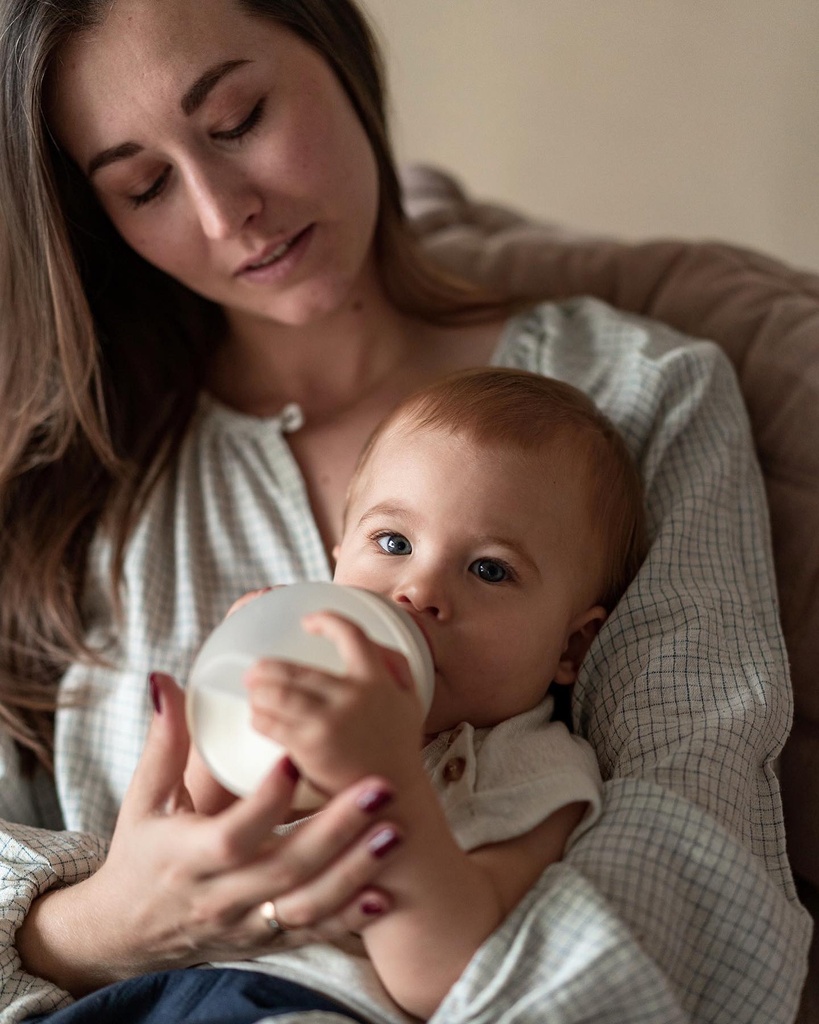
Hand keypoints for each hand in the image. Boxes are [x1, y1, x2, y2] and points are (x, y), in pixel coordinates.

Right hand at [15, 673, 401, 995]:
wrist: (129, 931)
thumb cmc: (141, 853)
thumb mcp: (144, 799)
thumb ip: (164, 742)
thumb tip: (165, 681)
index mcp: (188, 857)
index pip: (232, 834)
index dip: (266, 801)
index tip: (295, 760)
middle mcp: (219, 897)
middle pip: (284, 867)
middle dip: (336, 830)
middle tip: (380, 787)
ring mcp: (246, 924)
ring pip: (305, 905)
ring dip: (353, 872)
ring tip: (393, 834)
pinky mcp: (265, 942)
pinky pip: (312, 933)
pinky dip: (348, 918)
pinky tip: (383, 895)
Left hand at [245, 612, 426, 795]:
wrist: (394, 800)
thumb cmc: (398, 748)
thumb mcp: (410, 699)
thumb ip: (393, 665)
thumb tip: (365, 640)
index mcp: (379, 679)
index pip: (351, 633)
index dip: (326, 621)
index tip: (308, 623)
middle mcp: (355, 695)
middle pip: (296, 669)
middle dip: (267, 667)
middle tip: (254, 670)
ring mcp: (331, 721)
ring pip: (278, 693)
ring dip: (258, 691)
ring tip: (253, 692)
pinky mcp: (311, 747)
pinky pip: (272, 724)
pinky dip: (259, 718)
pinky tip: (257, 718)